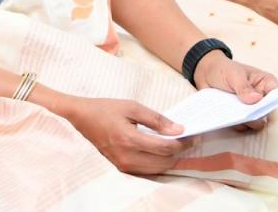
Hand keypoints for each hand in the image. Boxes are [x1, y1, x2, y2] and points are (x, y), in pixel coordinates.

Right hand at [59, 95, 188, 174]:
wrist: (83, 118)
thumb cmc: (107, 109)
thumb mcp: (133, 107)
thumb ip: (157, 119)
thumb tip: (178, 129)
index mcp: (129, 140)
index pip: (164, 148)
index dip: (182, 143)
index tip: (193, 135)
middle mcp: (125, 157)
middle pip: (162, 162)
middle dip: (179, 152)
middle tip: (190, 140)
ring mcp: (122, 164)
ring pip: (155, 169)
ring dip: (170, 159)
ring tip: (179, 145)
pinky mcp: (121, 166)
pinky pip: (146, 170)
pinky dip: (158, 162)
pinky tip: (164, 151)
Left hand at [193, 51, 277, 130]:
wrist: (205, 74)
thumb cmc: (223, 69)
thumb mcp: (233, 75)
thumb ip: (244, 87)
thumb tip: (256, 98)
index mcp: (265, 83)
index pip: (276, 95)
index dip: (272, 103)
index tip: (262, 108)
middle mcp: (261, 97)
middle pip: (267, 112)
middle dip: (257, 115)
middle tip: (244, 113)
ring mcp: (250, 109)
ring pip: (255, 122)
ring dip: (245, 122)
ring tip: (233, 115)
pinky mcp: (240, 117)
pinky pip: (242, 126)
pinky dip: (235, 125)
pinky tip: (226, 119)